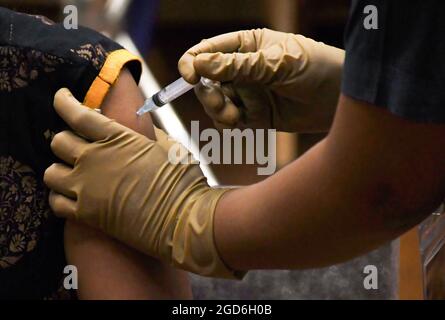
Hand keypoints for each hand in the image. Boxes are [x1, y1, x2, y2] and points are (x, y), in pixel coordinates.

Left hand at [44, 88, 237, 278]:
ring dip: (59, 169)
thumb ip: (146, 135)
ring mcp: (87, 187)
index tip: (62, 97)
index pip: (76, 113)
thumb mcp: (168, 147)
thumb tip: (137, 129)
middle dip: (65, 140)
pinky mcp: (87, 215)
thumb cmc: (183, 180)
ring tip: (71, 172)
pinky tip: (71, 196)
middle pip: (58, 141)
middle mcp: (94, 158)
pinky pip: (56, 203)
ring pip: (50, 172)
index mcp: (116, 137)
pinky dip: (60, 197)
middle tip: (76, 144)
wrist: (184, 218)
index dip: (63, 102)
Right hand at [178, 28, 344, 131]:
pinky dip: (226, 123)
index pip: (208, 51)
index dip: (192, 62)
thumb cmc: (315, 68)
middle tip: (219, 102)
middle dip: (206, 93)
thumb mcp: (277, 63)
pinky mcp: (254, 115)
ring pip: (215, 102)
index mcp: (246, 45)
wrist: (340, 99)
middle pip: (206, 80)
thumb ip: (240, 66)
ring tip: (234, 115)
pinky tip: (238, 122)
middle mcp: (242, 69)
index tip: (189, 77)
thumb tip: (200, 64)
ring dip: (217, 110)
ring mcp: (247, 92)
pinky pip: (229, 120)